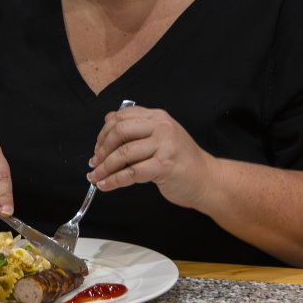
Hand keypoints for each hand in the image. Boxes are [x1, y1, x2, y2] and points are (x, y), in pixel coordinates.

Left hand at [86, 105, 213, 208]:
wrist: (208, 179)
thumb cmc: (182, 160)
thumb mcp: (161, 137)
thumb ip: (138, 128)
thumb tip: (108, 119)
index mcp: (158, 117)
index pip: (122, 117)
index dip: (104, 132)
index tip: (97, 148)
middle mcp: (161, 126)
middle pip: (119, 131)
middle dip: (101, 149)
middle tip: (95, 163)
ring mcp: (164, 145)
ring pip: (123, 153)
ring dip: (104, 167)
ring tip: (95, 177)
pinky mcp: (165, 166)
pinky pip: (132, 173)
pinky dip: (114, 180)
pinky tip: (106, 185)